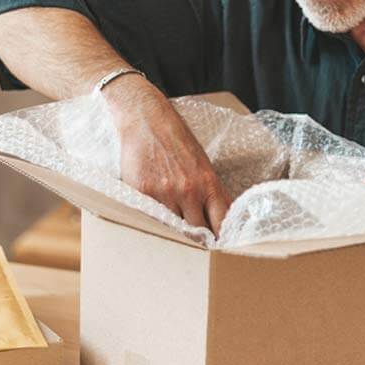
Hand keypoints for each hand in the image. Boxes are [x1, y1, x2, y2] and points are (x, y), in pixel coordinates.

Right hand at [102, 77, 231, 235]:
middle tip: (193, 244)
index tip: (219, 246)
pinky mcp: (142, 193)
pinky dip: (153, 221)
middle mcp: (189, 190)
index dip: (221, 238)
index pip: (222, 223)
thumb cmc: (176, 139)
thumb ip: (210, 191)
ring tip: (171, 233)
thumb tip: (219, 218)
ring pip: (172, 229)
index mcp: (208, 183)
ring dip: (173, 232)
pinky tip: (152, 219)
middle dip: (196, 239)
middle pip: (197, 232)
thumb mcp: (202, 163)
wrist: (146, 119)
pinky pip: (150, 218)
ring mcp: (164, 193)